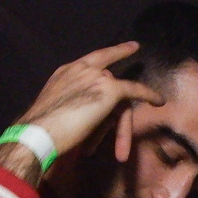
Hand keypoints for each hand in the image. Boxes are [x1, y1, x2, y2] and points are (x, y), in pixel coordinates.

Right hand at [0, 43, 163, 181]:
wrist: (39, 131)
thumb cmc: (40, 128)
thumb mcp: (55, 109)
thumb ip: (69, 105)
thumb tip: (78, 118)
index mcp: (65, 72)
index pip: (92, 60)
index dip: (111, 53)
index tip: (127, 46)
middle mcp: (80, 68)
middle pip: (108, 78)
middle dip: (117, 97)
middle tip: (130, 76)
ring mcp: (96, 77)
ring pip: (119, 93)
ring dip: (120, 126)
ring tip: (121, 151)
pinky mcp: (110, 89)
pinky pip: (135, 90)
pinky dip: (148, 95)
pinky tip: (159, 101)